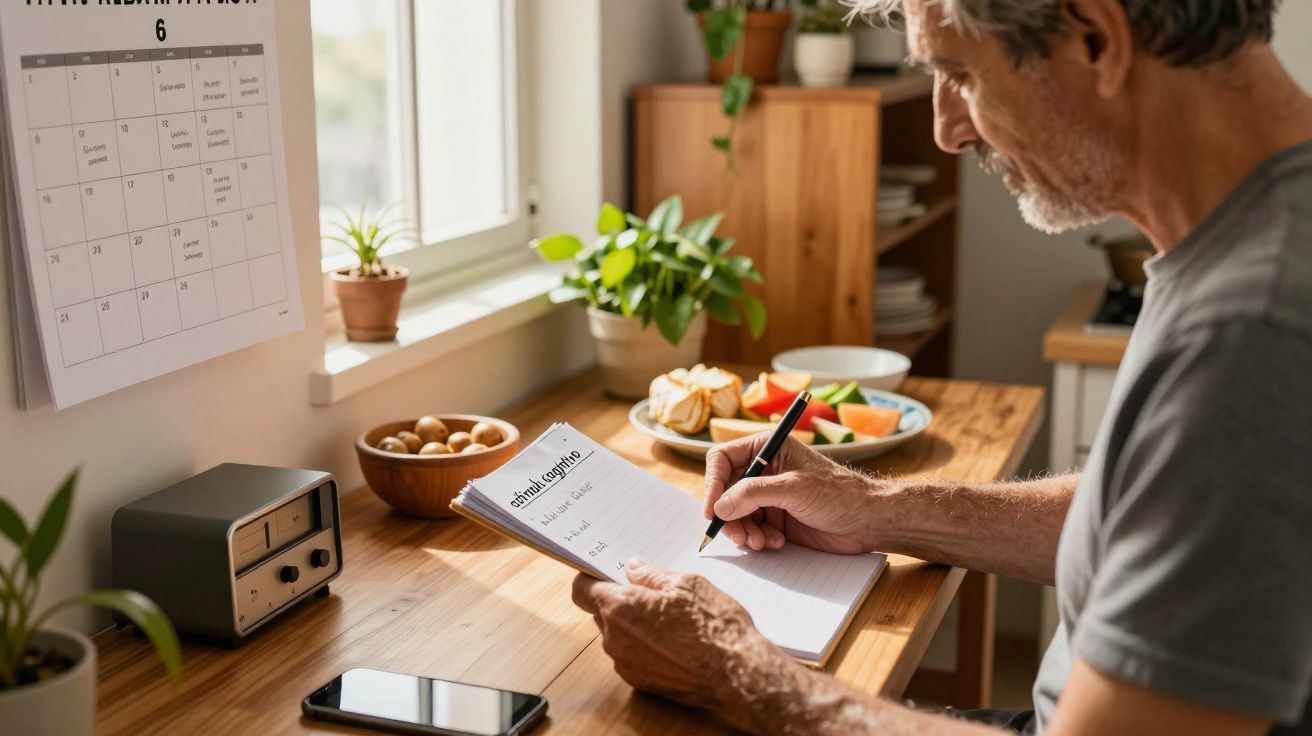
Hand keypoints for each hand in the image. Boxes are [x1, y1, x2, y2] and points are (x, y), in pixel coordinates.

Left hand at [571, 559, 789, 715]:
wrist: (736, 673)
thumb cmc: (714, 624)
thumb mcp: (686, 584)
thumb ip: (651, 575)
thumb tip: (633, 568)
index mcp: (620, 607)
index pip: (581, 590)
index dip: (590, 579)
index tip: (604, 574)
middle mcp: (614, 638)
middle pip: (601, 613)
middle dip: (620, 602)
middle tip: (652, 594)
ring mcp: (625, 664)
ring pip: (618, 635)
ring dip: (634, 625)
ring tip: (671, 620)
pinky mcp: (639, 682)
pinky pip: (632, 656)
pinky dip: (645, 647)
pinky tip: (674, 642)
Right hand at [703, 434, 884, 553]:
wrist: (869, 521)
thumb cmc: (839, 494)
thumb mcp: (794, 488)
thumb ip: (753, 494)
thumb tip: (719, 506)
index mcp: (767, 448)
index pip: (722, 459)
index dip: (712, 484)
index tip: (712, 511)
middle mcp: (764, 470)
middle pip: (725, 491)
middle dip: (729, 516)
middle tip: (739, 536)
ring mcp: (769, 496)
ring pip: (736, 514)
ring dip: (744, 531)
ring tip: (761, 542)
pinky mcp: (776, 519)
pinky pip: (752, 529)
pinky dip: (758, 539)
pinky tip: (776, 543)